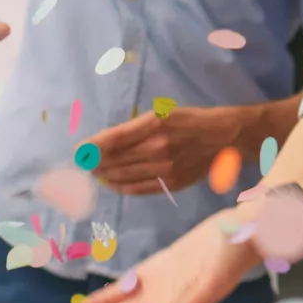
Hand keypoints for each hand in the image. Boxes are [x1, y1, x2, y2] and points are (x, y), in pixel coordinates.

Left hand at [86, 102, 252, 192]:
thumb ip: (135, 128)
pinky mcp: (172, 183)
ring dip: (105, 175)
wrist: (225, 137)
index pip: (115, 139)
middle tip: (82, 163)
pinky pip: (139, 188)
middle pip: (116, 160)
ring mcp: (166, 168)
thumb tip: (104, 143)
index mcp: (155, 124)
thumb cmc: (190, 120)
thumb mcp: (162, 114)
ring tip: (93, 173)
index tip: (78, 151)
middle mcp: (159, 147)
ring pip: (125, 176)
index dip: (93, 147)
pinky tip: (111, 183)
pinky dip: (121, 187)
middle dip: (95, 162)